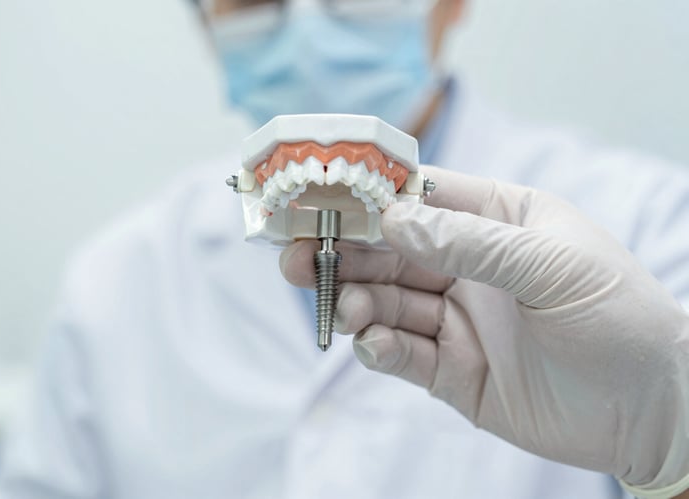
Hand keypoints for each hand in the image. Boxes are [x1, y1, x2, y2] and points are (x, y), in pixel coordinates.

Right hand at [280, 166, 688, 497]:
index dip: (374, 195)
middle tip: (298, 257)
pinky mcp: (453, 371)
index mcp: (499, 222)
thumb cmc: (619, 317)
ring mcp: (458, 319)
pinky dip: (380, 348)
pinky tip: (374, 345)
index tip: (323, 195)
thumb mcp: (551, 265)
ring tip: (347, 310)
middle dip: (345, 253)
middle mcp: (471, 266)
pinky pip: (402, 354)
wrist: (654, 409)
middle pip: (391, 252)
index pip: (424, 196)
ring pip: (387, 303)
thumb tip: (394, 221)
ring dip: (358, 303)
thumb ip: (470, 242)